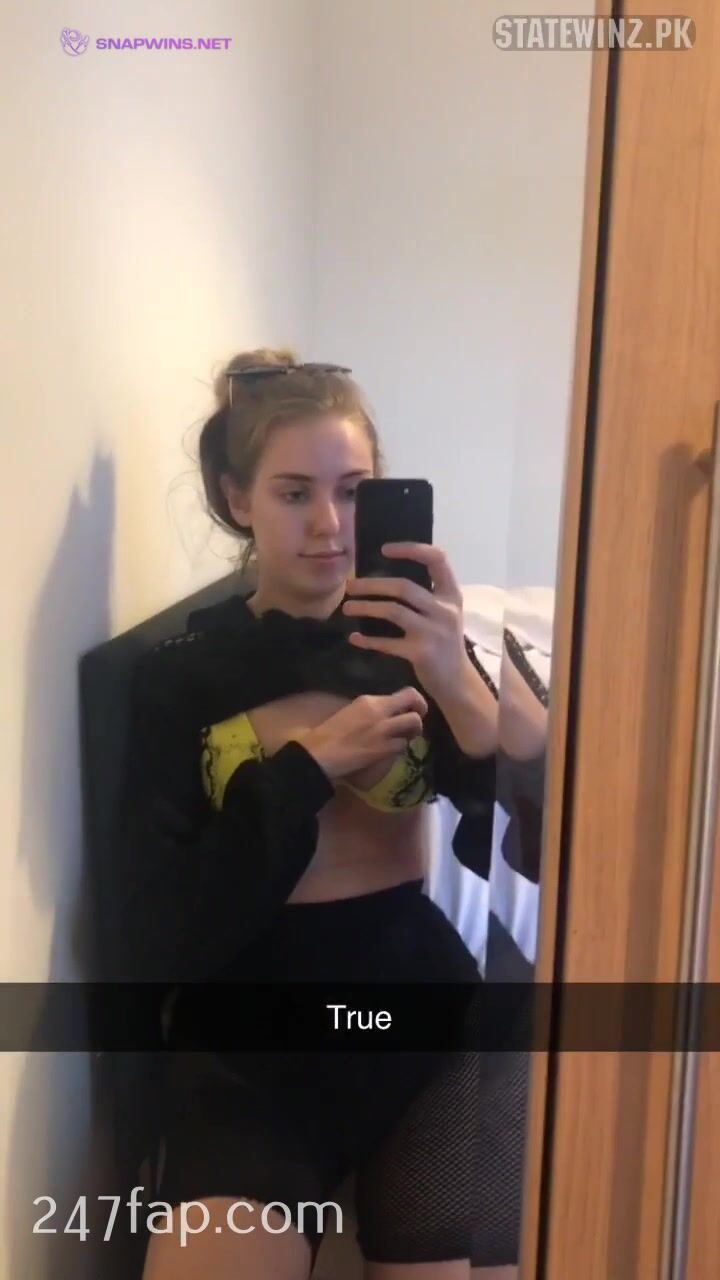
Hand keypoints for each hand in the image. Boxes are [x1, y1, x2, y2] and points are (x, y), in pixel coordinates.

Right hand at [297, 686, 427, 781]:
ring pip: (415, 725)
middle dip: (420, 712)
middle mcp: (380, 711)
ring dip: (413, 733)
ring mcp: (383, 730)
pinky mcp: (383, 749)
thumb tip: (387, 713)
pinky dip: (401, 748)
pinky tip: (392, 750)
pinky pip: (403, 745)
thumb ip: (370, 710)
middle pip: (415, 702)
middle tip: (415, 722)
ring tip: (405, 737)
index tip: (410, 709)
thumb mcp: (350, 713)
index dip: (414, 701)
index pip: (405, 692)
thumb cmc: (328, 734)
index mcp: (369, 700)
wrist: (319, 754)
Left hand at [343, 543, 466, 698]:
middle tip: (349, 585)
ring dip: (366, 607)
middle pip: (403, 587)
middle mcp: (444, 610)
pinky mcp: (421, 653)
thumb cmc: (444, 642)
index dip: (411, 550)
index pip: (437, 559)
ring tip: (346, 607)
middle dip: (372, 584)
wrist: (456, 681)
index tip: (384, 550)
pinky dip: (368, 640)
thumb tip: (385, 576)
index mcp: (451, 595)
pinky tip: (354, 637)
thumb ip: (426, 595)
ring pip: (393, 611)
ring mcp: (433, 632)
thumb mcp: (444, 613)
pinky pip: (388, 643)